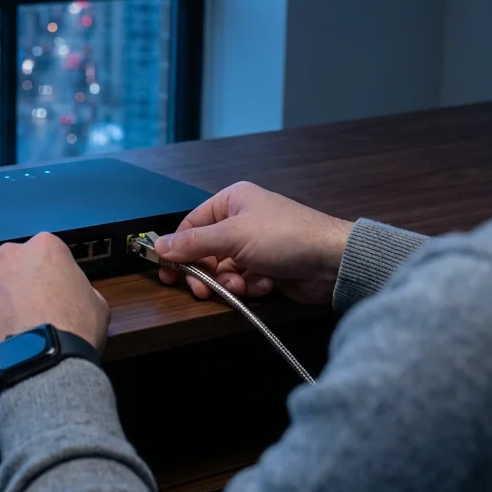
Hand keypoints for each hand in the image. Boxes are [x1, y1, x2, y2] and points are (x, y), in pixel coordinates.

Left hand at [0, 233, 110, 371]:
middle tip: (28, 311)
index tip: (50, 294)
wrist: (45, 361)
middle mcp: (9, 254)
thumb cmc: (76, 330)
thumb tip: (69, 294)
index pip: (44, 253)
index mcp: (45, 247)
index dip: (48, 276)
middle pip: (12, 266)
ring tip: (9, 330)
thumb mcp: (96, 303)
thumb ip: (78, 287)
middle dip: (18, 284)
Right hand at [153, 182, 352, 304]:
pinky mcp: (266, 268)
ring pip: (224, 271)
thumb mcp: (233, 236)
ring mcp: (254, 246)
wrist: (332, 262)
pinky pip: (243, 281)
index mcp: (232, 202)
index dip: (177, 249)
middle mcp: (241, 221)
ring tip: (244, 285)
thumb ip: (193, 242)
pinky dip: (251, 286)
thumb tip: (158, 246)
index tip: (166, 272)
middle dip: (206, 272)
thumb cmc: (285, 237)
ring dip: (231, 282)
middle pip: (206, 252)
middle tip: (202, 290)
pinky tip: (266, 285)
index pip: (192, 225)